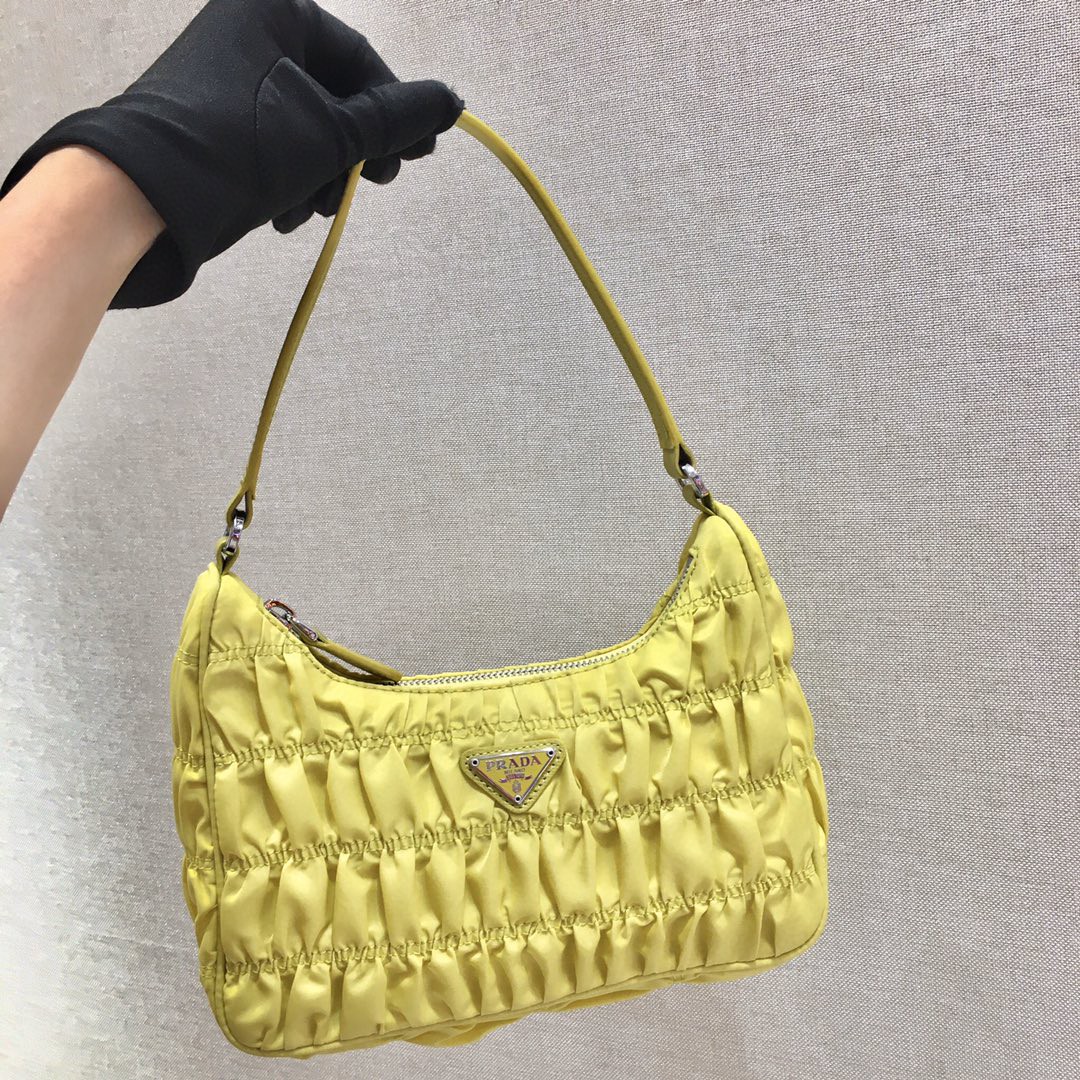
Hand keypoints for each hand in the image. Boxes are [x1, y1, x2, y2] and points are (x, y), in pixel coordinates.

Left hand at [0, 0, 464, 308]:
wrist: (145, 193)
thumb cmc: (243, 148)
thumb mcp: (332, 134)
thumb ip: (396, 119)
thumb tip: (453, 103)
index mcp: (277, 11)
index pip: (361, 61)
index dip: (395, 114)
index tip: (415, 159)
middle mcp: (249, 31)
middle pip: (334, 97)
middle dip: (353, 153)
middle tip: (371, 185)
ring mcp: (228, 75)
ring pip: (306, 128)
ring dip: (322, 177)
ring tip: (316, 209)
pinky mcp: (213, 118)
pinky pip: (273, 144)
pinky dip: (290, 182)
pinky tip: (287, 215)